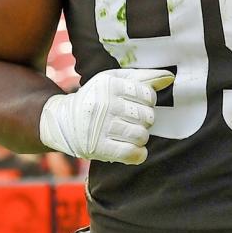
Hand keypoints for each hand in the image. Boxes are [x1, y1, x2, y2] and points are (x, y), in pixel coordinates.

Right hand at [38, 68, 174, 164]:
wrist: (62, 121)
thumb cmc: (96, 98)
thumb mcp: (114, 81)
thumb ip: (142, 78)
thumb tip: (169, 78)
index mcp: (110, 84)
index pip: (148, 95)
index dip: (148, 102)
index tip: (138, 105)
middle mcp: (104, 103)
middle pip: (147, 116)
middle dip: (144, 121)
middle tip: (132, 121)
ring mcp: (100, 126)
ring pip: (141, 135)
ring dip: (140, 137)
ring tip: (130, 134)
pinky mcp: (97, 147)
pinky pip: (131, 153)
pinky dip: (138, 154)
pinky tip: (134, 150)